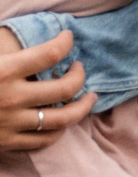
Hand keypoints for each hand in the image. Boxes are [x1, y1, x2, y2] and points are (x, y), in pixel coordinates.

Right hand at [0, 31, 95, 151]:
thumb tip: (4, 33)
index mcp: (0, 71)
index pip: (48, 53)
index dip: (64, 42)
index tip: (68, 37)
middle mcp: (11, 98)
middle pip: (65, 88)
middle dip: (79, 76)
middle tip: (80, 69)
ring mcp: (12, 123)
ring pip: (64, 118)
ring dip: (82, 106)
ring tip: (90, 97)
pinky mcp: (8, 143)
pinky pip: (45, 140)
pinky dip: (59, 130)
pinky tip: (64, 122)